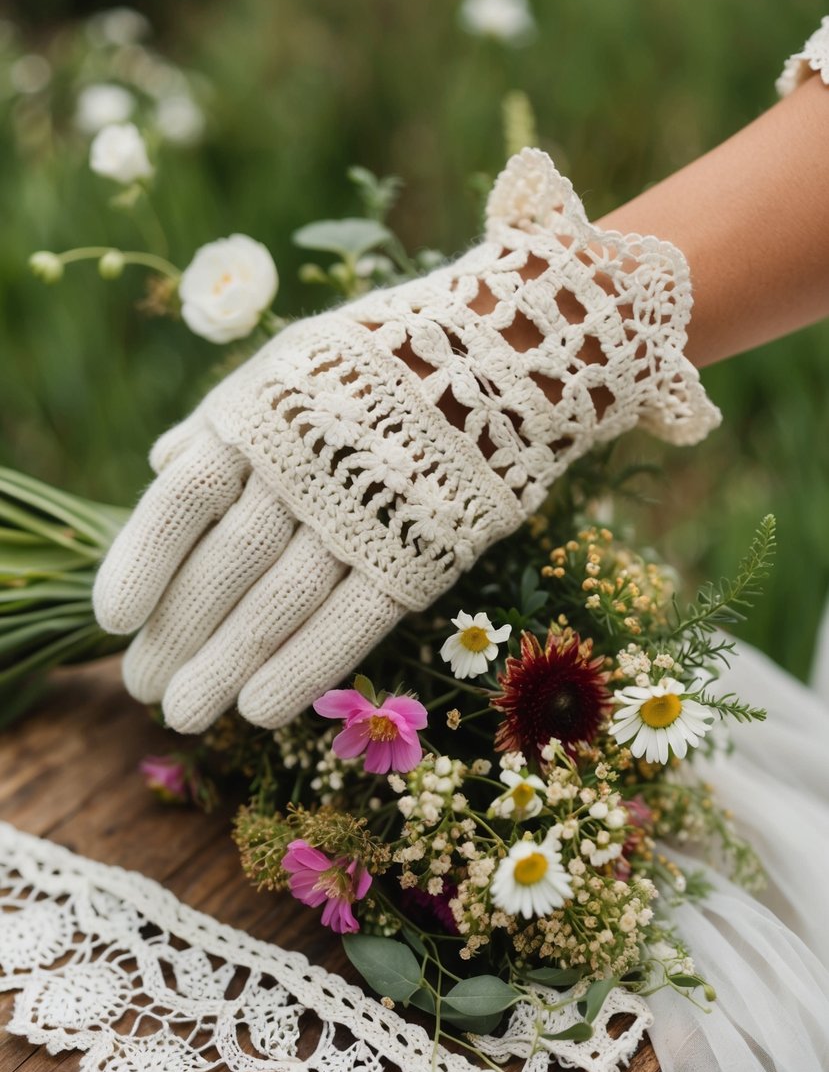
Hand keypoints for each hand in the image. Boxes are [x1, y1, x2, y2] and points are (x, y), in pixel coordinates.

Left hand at [93, 148, 717, 732]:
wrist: (508, 355)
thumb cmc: (381, 366)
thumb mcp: (289, 364)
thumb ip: (224, 419)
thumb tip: (160, 465)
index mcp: (264, 413)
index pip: (182, 498)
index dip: (141, 560)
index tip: (111, 621)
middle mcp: (306, 466)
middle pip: (222, 564)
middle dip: (178, 633)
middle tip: (143, 689)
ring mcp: (367, 512)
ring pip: (280, 603)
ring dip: (226, 665)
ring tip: (185, 715)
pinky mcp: (423, 551)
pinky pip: (354, 620)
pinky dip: (305, 667)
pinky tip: (260, 709)